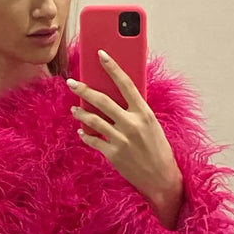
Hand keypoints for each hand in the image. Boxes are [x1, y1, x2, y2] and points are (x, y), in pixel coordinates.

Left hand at [67, 49, 183, 227]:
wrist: (161, 178)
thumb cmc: (158, 149)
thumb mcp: (152, 125)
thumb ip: (136, 111)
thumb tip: (116, 97)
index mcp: (145, 113)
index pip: (126, 83)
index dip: (112, 67)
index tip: (101, 55)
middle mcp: (132, 124)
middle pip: (103, 101)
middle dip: (84, 89)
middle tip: (71, 82)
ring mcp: (121, 140)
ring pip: (94, 120)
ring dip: (81, 113)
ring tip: (74, 108)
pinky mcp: (113, 154)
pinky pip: (93, 140)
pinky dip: (85, 134)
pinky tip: (82, 131)